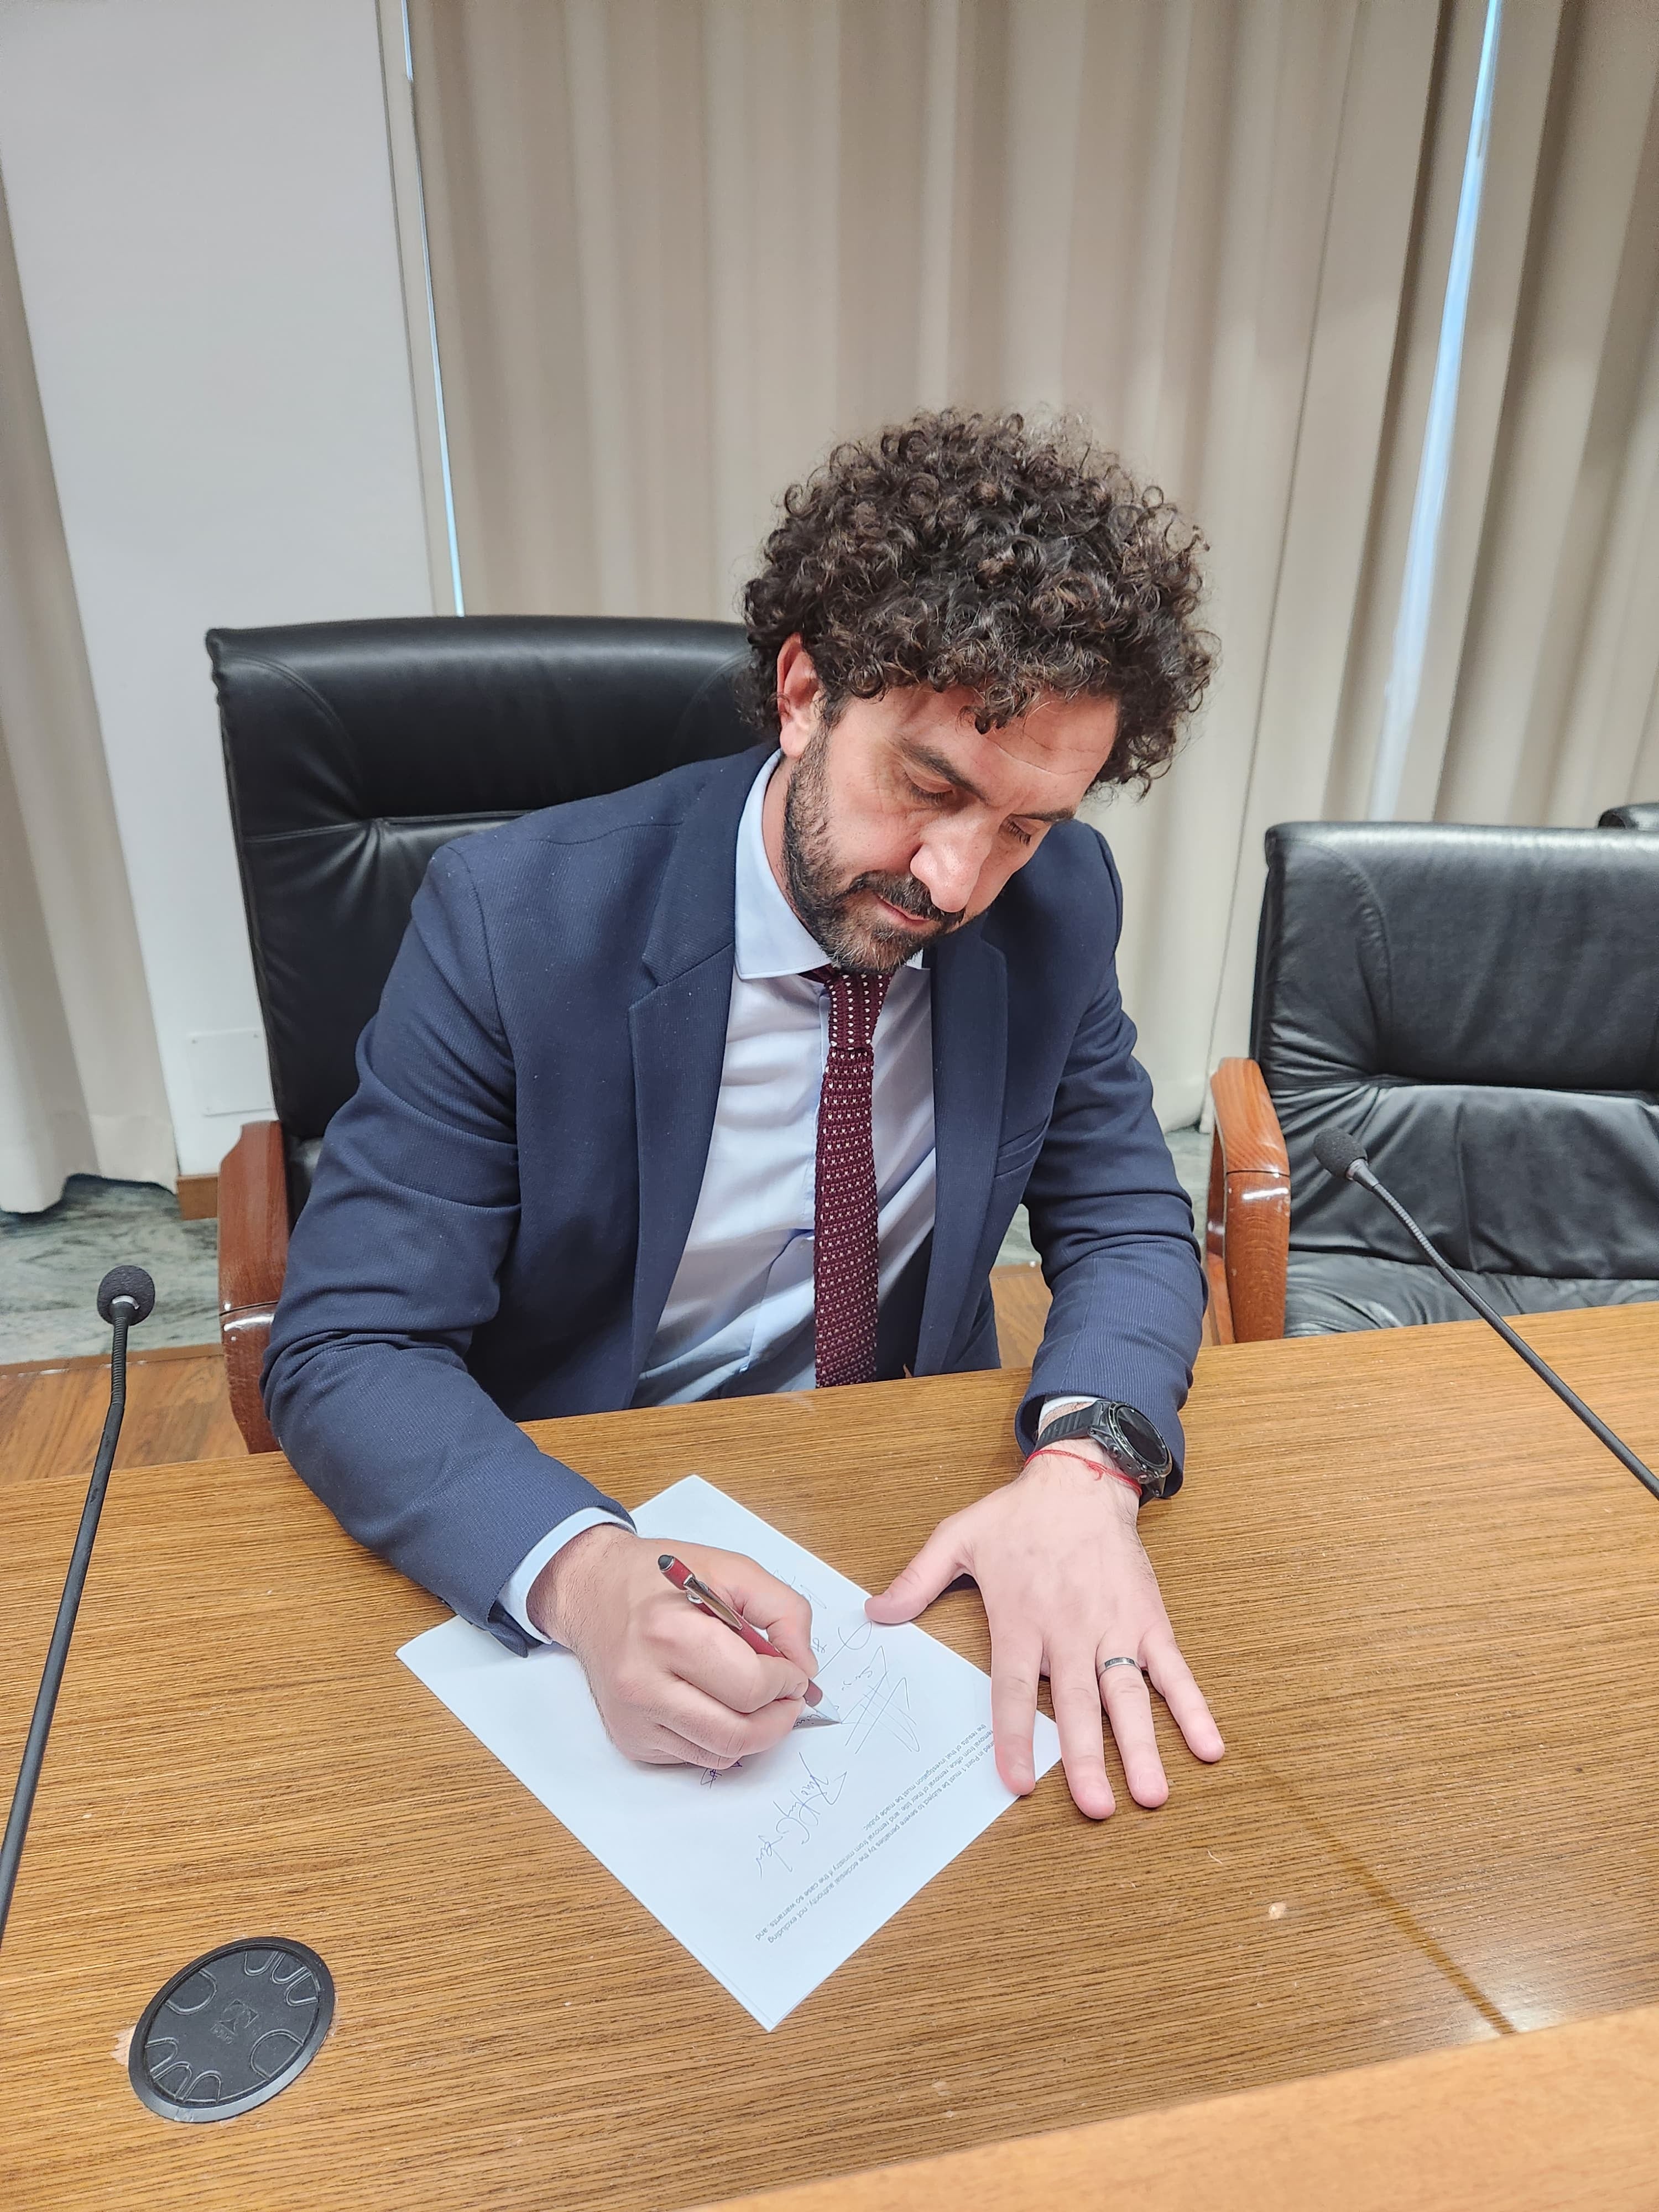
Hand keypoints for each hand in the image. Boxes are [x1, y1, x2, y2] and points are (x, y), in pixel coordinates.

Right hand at [529, 1527, 818, 1769]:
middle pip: (737, 1732)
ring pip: (721, 1753)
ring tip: (762, 1702)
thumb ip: (783, 1609)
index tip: (795, 1670)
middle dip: (780, 1717)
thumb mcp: (731, 1569)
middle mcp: (643, 1682)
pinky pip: (696, 1757)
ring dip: (757, 1734)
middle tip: (789, 1696)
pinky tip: (719, 1706)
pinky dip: (722, 1740)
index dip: (787, 1682)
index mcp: (668, 1631)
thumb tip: (804, 1667)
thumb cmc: (660, 1579)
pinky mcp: (631, 1740)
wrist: (592, 1591)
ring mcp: (634, 1719)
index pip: (749, 1686)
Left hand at [865, 1445, 1222, 1818]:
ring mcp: (1115, 1627)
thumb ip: (916, 1580)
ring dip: (1143, 1745)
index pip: (1014, 1688)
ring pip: (1128, 1695)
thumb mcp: (957, 1537)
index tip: (1017, 1781)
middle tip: (1096, 1807)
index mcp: (1022, 1618)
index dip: (1015, 1735)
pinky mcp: (1149, 1619)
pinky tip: (1209, 1746)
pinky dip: (1194, 1708)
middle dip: (1087, 1757)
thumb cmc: (1018, 1514)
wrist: (1080, 1479)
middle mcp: (1070, 1629)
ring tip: (1152, 1794)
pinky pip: (1175, 1669)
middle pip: (1078, 1703)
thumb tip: (873, 1613)